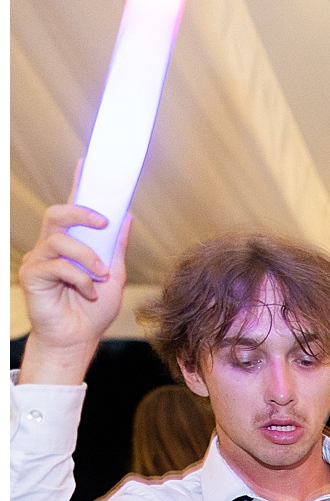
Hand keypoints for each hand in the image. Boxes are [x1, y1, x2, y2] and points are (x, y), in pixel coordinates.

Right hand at [17, 201, 130, 383]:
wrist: (78, 338)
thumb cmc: (93, 310)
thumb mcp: (114, 276)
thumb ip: (117, 247)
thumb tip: (127, 217)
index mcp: (73, 242)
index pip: (73, 208)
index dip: (78, 184)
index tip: (88, 163)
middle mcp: (53, 245)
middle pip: (58, 213)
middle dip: (81, 213)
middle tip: (103, 223)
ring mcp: (40, 258)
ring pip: (60, 240)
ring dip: (88, 257)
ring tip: (100, 276)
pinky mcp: (32, 274)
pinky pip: (57, 265)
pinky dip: (80, 278)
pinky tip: (87, 291)